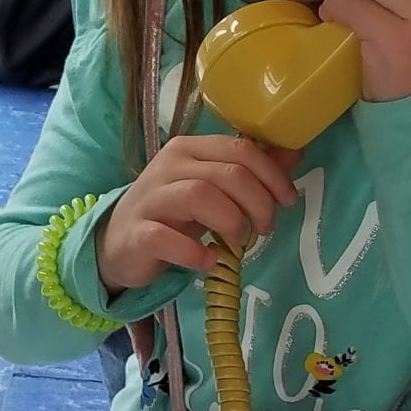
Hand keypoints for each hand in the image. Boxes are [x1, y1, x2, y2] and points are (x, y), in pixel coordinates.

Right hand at [96, 135, 300, 294]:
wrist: (117, 243)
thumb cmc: (172, 214)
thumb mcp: (213, 189)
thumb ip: (251, 171)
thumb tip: (294, 152)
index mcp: (190, 149)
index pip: (240, 149)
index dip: (272, 175)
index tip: (287, 201)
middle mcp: (168, 166)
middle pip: (227, 173)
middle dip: (258, 202)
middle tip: (265, 228)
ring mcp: (150, 198)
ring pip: (199, 195)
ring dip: (231, 222)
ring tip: (238, 243)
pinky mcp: (137, 233)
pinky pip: (166, 237)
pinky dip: (193, 252)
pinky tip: (208, 262)